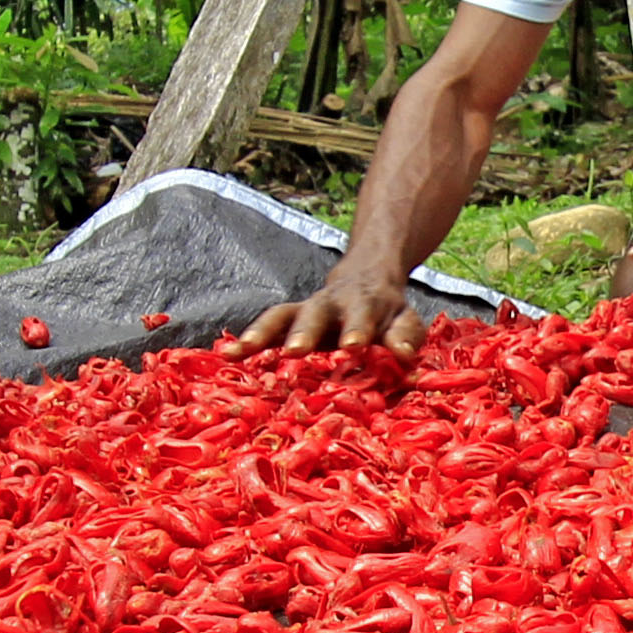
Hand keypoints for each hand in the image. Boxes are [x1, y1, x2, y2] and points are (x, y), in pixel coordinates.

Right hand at [235, 263, 426, 355]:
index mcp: (365, 304)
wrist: (365, 277)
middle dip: (304, 332)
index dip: (357, 328)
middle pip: (315, 313)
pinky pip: (265, 327)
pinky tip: (227, 354)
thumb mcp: (404, 320)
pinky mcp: (287, 320)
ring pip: (282, 316)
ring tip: (243, 350)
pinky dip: (247, 340)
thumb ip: (404, 336)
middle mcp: (331, 303)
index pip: (361, 314)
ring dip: (263, 333)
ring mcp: (305, 310)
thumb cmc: (386, 311)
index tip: (353, 345)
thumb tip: (404, 354)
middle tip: (295, 351)